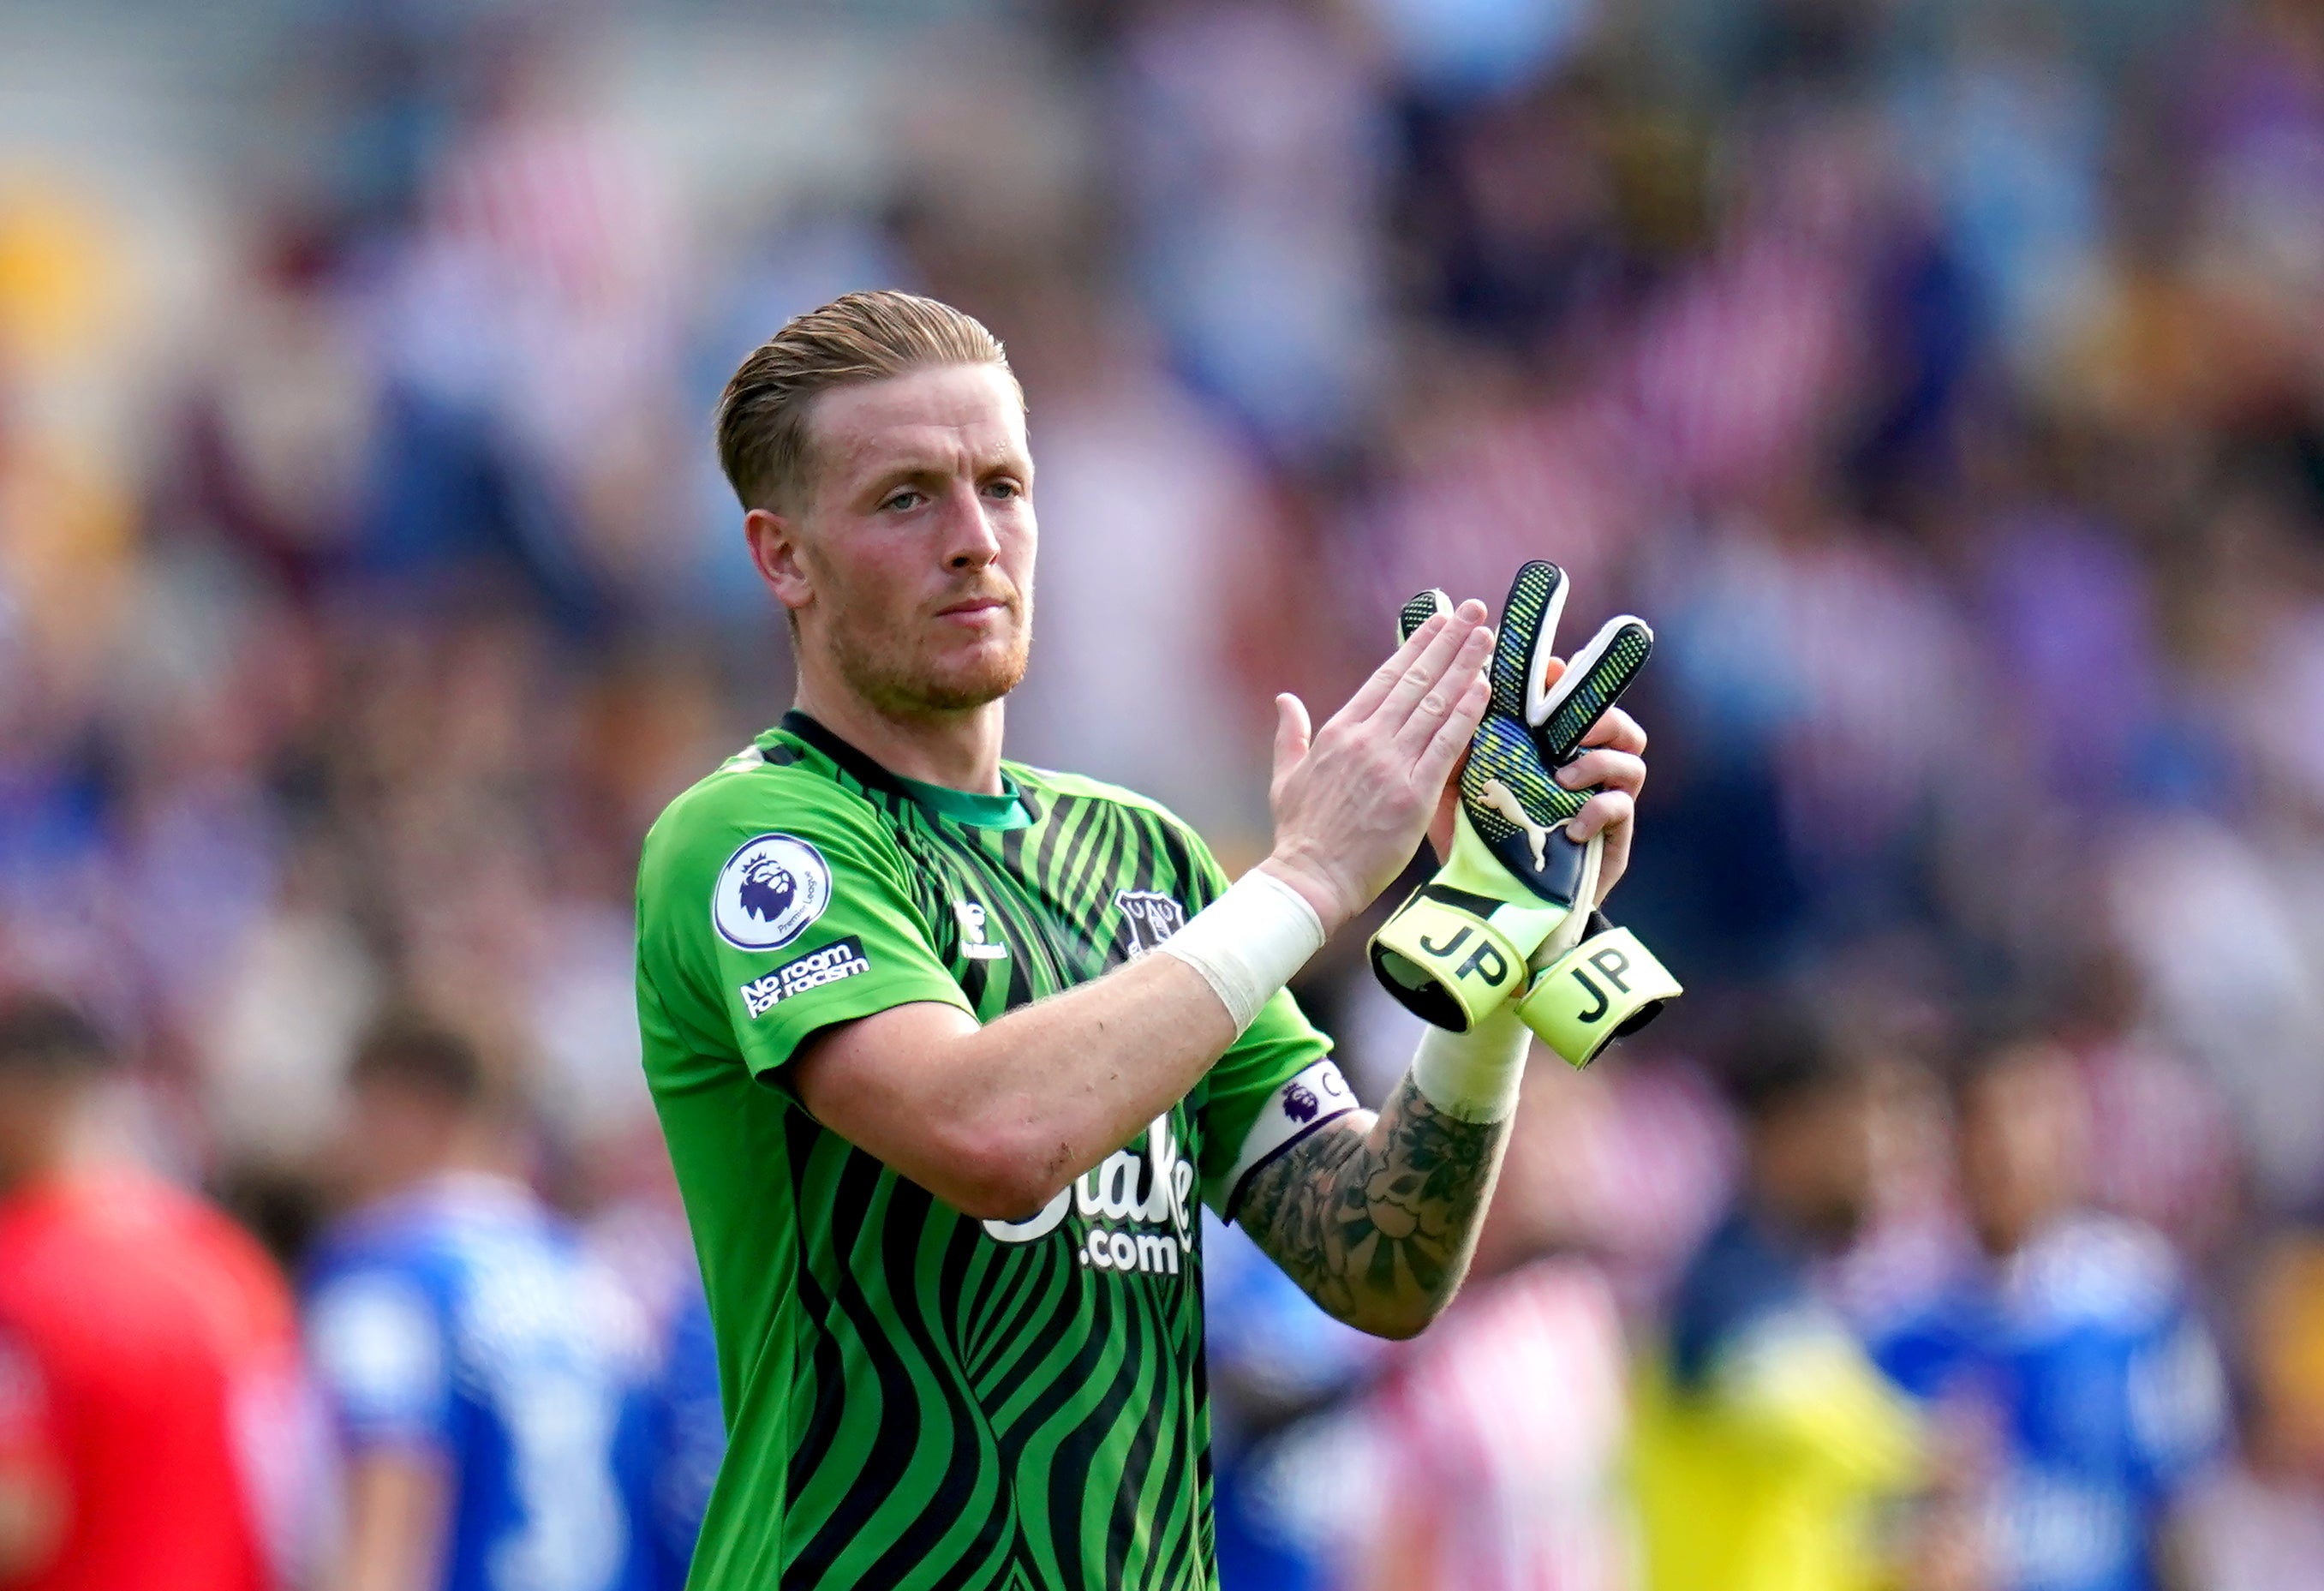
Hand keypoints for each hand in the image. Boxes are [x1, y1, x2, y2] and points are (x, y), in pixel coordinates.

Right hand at [1261, 603, 1493, 929]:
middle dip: (1449, 641)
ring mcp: (1391, 765)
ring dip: (1464, 666)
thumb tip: (1285, 700)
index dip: (1416, 645)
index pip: (1386, 677)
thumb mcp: (1285, 776)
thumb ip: (1290, 734)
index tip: (1439, 619)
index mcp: (1338, 732)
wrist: (1310, 880)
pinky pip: (1446, 745)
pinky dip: (1466, 714)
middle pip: (1416, 680)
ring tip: (1487, 636)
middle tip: (1476, 610)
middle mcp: (1366, 740)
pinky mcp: (1413, 794)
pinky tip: (1485, 688)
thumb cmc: (1299, 834)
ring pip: (1435, 704)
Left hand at [1372, 562, 1677, 1058]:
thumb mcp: (1453, 786)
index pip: (1562, 697)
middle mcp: (1578, 762)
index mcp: (1543, 743)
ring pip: (1629, 756)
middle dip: (1595, 710)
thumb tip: (1430, 689)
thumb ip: (1448, 740)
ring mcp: (1601, 797)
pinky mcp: (1613, 837)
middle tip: (1568, 719)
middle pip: (1608, 716)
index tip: (1545, 668)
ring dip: (1599, 760)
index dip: (1559, 677)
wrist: (1498, 908)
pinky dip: (1600, 810)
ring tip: (1565, 779)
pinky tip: (1571, 825)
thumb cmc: (1476, 838)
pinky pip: (1622, 810)